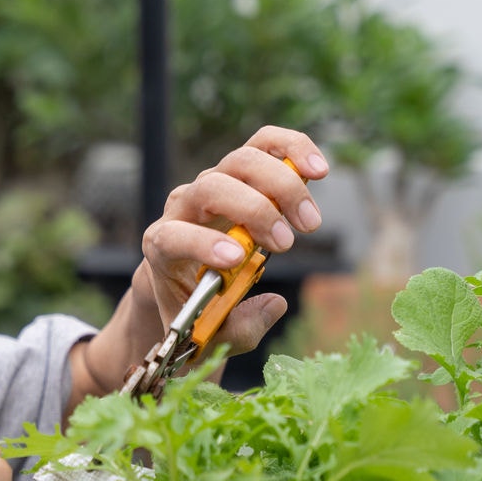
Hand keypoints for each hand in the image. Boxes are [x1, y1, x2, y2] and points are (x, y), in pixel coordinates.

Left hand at [136, 125, 328, 353]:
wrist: (190, 277)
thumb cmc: (197, 309)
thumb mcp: (210, 336)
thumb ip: (239, 329)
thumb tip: (274, 304)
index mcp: (162, 248)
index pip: (171, 235)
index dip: (201, 243)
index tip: (236, 260)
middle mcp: (183, 208)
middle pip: (212, 187)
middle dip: (254, 211)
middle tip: (288, 243)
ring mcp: (212, 182)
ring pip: (242, 161)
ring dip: (282, 187)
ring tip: (309, 222)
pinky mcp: (240, 170)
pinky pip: (265, 144)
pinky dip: (293, 149)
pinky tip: (318, 170)